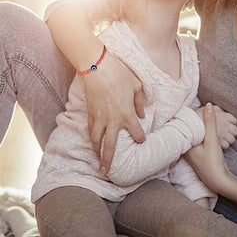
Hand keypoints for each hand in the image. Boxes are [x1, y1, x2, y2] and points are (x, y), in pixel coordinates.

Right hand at [83, 51, 144, 173]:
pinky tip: (92, 142)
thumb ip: (140, 102)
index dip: (140, 138)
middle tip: (107, 172)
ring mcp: (99, 118)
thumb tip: (143, 114)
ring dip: (97, 152)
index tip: (141, 141)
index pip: (136, 133)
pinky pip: (90, 129)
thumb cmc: (119, 74)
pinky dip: (90, 138)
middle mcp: (113, 120)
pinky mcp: (90, 113)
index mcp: (127, 114)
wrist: (97, 67)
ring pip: (96, 140)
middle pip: (110, 146)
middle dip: (109, 161)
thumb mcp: (136, 86)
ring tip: (98, 162)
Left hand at [186, 103, 231, 192]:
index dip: (189, 114)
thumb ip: (210, 123)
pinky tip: (211, 127)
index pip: (183, 125)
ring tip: (207, 115)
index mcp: (185, 144)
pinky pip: (200, 137)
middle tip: (203, 108)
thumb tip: (209, 105)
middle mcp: (187, 147)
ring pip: (195, 133)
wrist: (220, 182)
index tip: (196, 106)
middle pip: (189, 128)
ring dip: (201, 125)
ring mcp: (193, 151)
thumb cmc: (213, 163)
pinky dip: (205, 131)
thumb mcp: (212, 140)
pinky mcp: (200, 153)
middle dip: (196, 118)